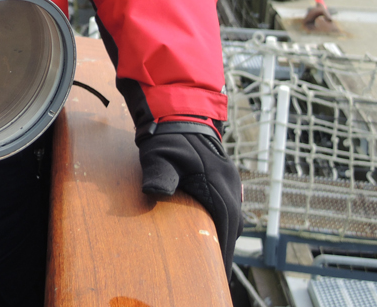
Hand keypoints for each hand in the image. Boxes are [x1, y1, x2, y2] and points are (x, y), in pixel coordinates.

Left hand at [139, 126, 242, 273]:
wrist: (177, 112)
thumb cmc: (166, 137)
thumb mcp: (157, 155)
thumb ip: (157, 174)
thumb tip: (154, 190)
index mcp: (219, 186)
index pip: (226, 229)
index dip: (224, 254)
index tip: (219, 275)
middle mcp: (231, 187)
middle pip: (233, 227)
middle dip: (224, 249)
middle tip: (215, 273)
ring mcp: (231, 182)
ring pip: (232, 217)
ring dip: (224, 235)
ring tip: (214, 258)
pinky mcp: (225, 178)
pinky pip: (228, 207)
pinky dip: (222, 222)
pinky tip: (212, 231)